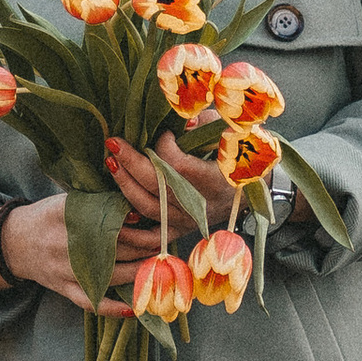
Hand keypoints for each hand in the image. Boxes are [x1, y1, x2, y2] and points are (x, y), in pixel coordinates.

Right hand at [0, 193, 155, 310]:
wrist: (13, 242)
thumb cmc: (48, 217)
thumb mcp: (67, 200)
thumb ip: (98, 201)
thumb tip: (139, 206)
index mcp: (67, 214)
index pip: (109, 216)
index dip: (137, 218)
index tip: (159, 216)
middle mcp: (66, 242)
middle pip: (117, 245)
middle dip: (147, 243)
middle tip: (170, 239)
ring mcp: (65, 269)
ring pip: (111, 273)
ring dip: (140, 271)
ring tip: (162, 265)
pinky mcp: (63, 288)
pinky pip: (90, 301)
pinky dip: (112, 307)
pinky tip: (134, 309)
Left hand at [105, 131, 239, 232]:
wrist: (251, 191)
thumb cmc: (238, 156)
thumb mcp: (228, 132)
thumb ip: (204, 124)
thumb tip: (181, 122)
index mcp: (217, 179)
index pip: (180, 165)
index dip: (165, 146)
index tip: (164, 133)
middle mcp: (201, 204)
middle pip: (159, 186)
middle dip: (132, 163)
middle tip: (113, 143)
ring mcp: (188, 220)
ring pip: (149, 208)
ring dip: (125, 186)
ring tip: (110, 163)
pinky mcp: (179, 230)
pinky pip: (151, 239)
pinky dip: (131, 233)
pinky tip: (114, 218)